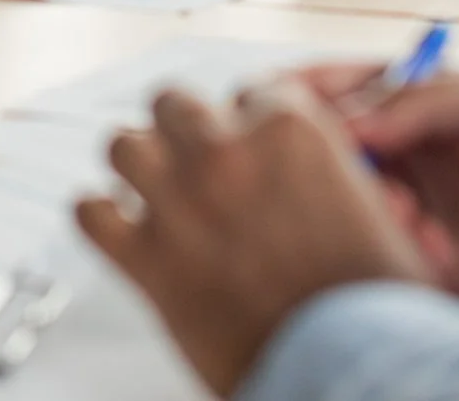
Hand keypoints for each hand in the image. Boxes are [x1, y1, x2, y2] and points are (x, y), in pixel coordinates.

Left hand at [77, 85, 431, 396]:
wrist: (343, 367)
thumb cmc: (367, 304)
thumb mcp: (370, 209)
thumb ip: (327, 170)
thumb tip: (304, 168)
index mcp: (291, 129)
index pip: (248, 91)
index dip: (247, 123)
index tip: (246, 144)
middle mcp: (228, 150)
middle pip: (174, 103)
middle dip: (183, 132)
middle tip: (195, 164)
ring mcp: (180, 199)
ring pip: (122, 145)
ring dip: (137, 168)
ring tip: (151, 192)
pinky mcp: (146, 257)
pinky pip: (88, 213)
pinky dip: (99, 220)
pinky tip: (117, 230)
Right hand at [303, 66, 458, 306]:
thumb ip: (422, 100)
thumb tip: (349, 124)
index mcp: (400, 100)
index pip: (319, 94)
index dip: (300, 110)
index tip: (311, 132)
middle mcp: (392, 152)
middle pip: (319, 158)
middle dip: (336, 174)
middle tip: (382, 190)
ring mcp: (402, 206)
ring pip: (344, 212)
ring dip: (369, 217)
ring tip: (420, 226)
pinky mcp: (418, 257)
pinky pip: (380, 257)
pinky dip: (398, 256)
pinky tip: (442, 255)